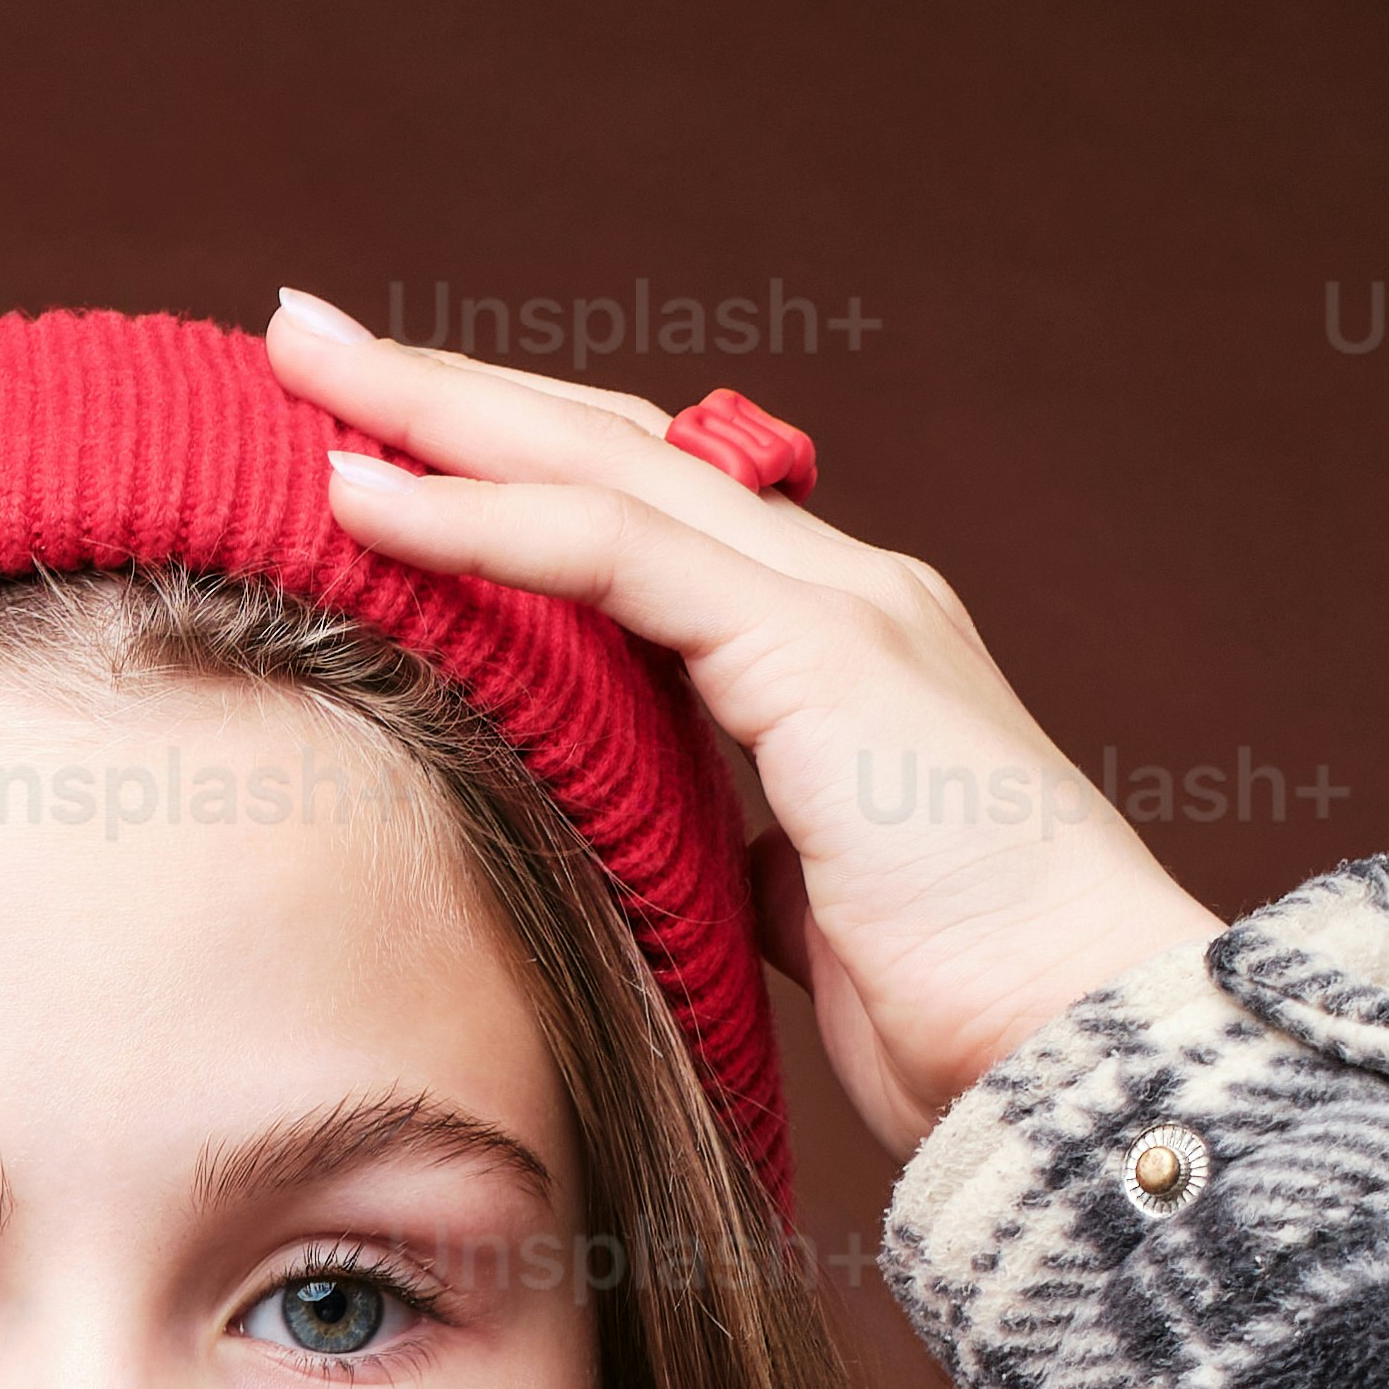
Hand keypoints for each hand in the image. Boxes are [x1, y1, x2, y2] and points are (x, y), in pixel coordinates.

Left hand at [265, 289, 1220, 1166]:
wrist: (1083, 1053)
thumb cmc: (965, 1019)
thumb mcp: (806, 922)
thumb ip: (733, 854)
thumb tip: (664, 858)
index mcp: (832, 656)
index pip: (643, 519)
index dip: (508, 471)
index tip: (372, 449)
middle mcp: (839, 596)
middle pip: (613, 453)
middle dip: (452, 393)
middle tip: (305, 335)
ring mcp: (836, 609)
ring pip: (601, 469)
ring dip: (439, 413)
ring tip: (305, 362)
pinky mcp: (816, 653)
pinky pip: (614, 555)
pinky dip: (483, 520)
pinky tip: (369, 500)